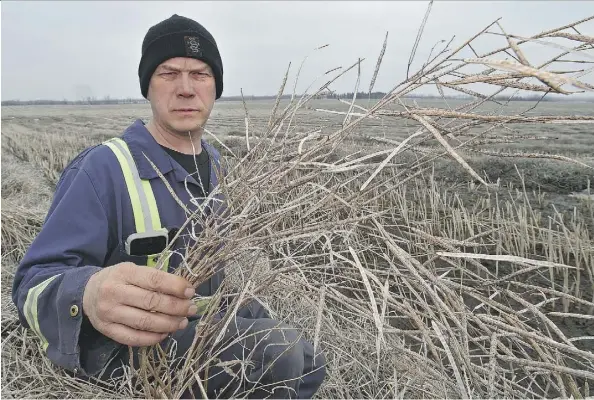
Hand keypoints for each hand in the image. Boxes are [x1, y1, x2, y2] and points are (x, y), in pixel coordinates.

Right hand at [82, 262, 196, 346]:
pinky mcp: (107, 330)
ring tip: (182, 322)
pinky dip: (152, 338)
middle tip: (191, 309)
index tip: (190, 292)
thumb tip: (184, 290)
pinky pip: (133, 338)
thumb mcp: (132, 270)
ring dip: (169, 324)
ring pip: (145, 322)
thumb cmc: (117, 279)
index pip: (154, 280)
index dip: (176, 286)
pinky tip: (165, 334)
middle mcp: (114, 292)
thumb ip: (154, 278)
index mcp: (124, 273)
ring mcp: (109, 313)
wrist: (86, 293)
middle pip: (152, 302)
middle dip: (177, 307)